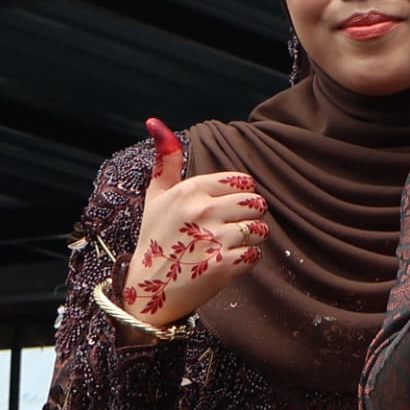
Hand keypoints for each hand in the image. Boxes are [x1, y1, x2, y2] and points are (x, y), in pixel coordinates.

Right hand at [124, 118, 267, 328]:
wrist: (149, 288)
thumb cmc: (157, 238)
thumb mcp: (157, 196)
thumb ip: (167, 161)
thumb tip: (156, 121)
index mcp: (189, 190)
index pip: (242, 181)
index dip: (237, 196)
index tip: (220, 209)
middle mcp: (201, 210)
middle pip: (256, 203)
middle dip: (247, 216)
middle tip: (223, 229)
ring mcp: (213, 238)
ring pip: (260, 228)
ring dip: (249, 239)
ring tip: (224, 245)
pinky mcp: (224, 265)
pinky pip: (255, 254)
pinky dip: (245, 260)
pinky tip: (223, 262)